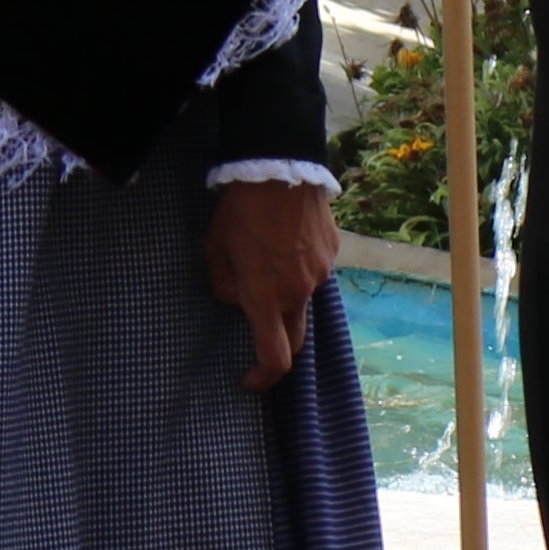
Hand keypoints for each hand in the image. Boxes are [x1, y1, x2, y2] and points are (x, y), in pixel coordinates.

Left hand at [207, 179, 343, 393]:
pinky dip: (300, 267)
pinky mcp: (333, 252)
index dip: (263, 377)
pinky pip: (315, 271)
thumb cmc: (239, 211)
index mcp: (266, 297)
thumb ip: (224, 285)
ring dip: (288, 294)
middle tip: (259, 328)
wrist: (279, 168)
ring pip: (305, 299)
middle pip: (296, 337)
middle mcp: (299, 292)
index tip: (250, 381)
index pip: (275, 356)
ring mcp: (321, 273)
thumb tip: (238, 300)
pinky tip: (287, 242)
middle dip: (279, 343)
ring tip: (269, 261)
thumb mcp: (215, 250)